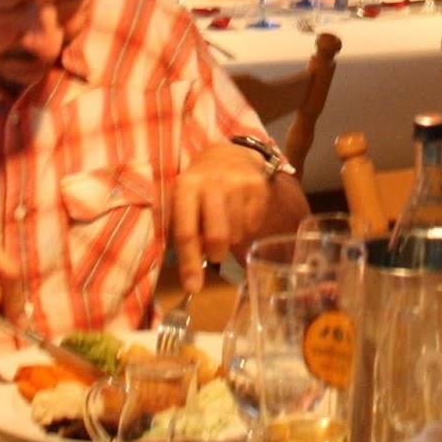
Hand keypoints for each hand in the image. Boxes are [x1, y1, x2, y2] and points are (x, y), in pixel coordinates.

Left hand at [171, 145, 272, 287]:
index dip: (189, 263)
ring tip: (225, 220)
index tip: (192, 287)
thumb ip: (183, 226)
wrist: (233, 154)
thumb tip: (187, 271)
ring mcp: (238, 185)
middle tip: (215, 250)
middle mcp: (212, 184)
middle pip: (217, 237)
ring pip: (236, 235)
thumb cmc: (202, 183)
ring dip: (231, 238)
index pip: (186, 231)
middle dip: (216, 252)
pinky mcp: (259, 188)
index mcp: (186, 187)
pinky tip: (239, 213)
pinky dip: (245, 229)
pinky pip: (252, 226)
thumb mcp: (184, 196)